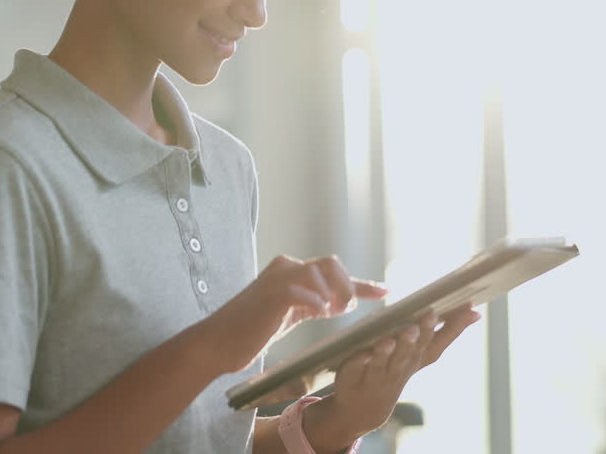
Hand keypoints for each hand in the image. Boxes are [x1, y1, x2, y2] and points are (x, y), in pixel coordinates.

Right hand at [192, 255, 386, 378]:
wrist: (218, 342)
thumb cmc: (252, 332)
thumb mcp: (291, 315)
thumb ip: (315, 304)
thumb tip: (344, 303)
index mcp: (290, 272)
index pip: (333, 271)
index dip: (363, 283)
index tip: (387, 292)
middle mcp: (284, 268)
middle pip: (331, 264)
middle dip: (346, 287)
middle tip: (344, 312)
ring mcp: (277, 278)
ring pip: (320, 272)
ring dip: (334, 295)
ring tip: (329, 314)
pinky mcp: (272, 293)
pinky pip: (304, 290)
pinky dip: (317, 302)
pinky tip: (319, 314)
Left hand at [323, 305, 481, 438]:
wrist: (363, 409)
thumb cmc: (396, 370)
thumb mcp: (420, 354)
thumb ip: (443, 333)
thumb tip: (474, 310)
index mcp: (415, 358)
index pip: (435, 343)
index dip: (450, 328)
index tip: (464, 309)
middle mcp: (399, 367)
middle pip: (408, 352)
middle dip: (415, 337)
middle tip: (421, 321)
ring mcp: (375, 375)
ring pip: (383, 362)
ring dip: (387, 351)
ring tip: (390, 339)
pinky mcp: (352, 377)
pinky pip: (355, 369)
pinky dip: (359, 362)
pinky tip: (362, 353)